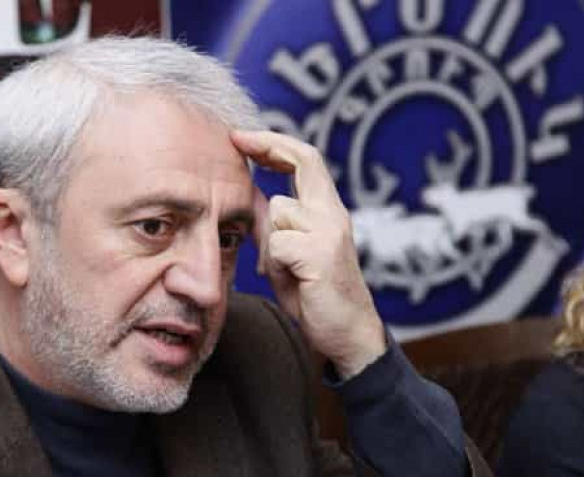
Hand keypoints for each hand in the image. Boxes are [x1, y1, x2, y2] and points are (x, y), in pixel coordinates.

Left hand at [231, 130, 385, 377]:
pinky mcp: (321, 255)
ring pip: (279, 211)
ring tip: (286, 270)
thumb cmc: (315, 295)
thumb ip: (276, 226)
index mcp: (328, 211)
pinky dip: (275, 265)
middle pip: (305, 161)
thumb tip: (253, 201)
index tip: (244, 138)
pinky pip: (278, 244)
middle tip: (236, 139)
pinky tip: (292, 282)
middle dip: (267, 145)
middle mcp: (334, 214)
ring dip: (271, 242)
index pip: (307, 160)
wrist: (347, 336)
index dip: (276, 143)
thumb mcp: (290, 254)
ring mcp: (330, 232)